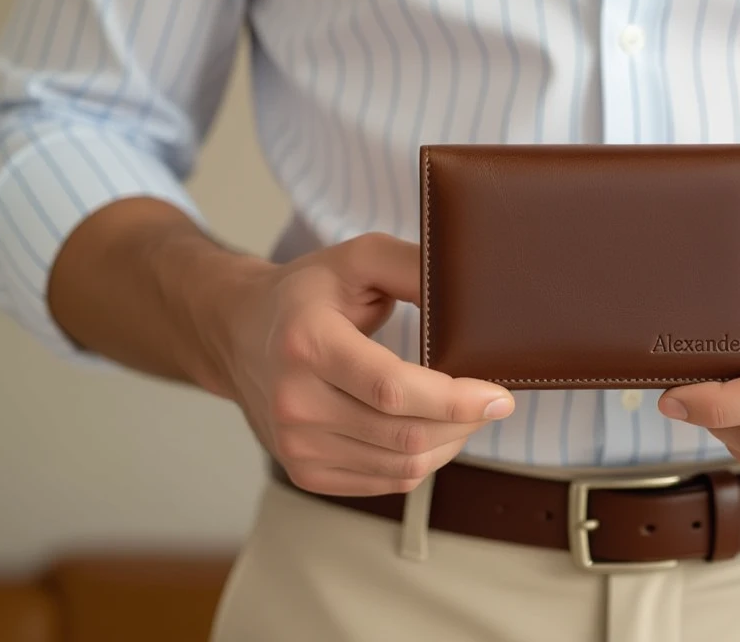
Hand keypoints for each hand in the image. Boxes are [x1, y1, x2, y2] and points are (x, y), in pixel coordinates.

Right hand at [196, 233, 514, 496]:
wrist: (238, 333)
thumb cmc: (308, 294)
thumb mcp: (358, 259)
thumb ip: (414, 267)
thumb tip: (470, 291)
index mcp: (309, 344)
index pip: (392, 389)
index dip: (455, 400)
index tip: (500, 396)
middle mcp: (295, 401)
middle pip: (405, 434)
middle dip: (465, 423)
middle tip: (492, 402)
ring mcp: (295, 444)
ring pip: (402, 465)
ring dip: (450, 443)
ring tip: (464, 414)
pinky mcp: (304, 471)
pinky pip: (386, 481)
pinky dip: (422, 461)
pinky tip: (431, 431)